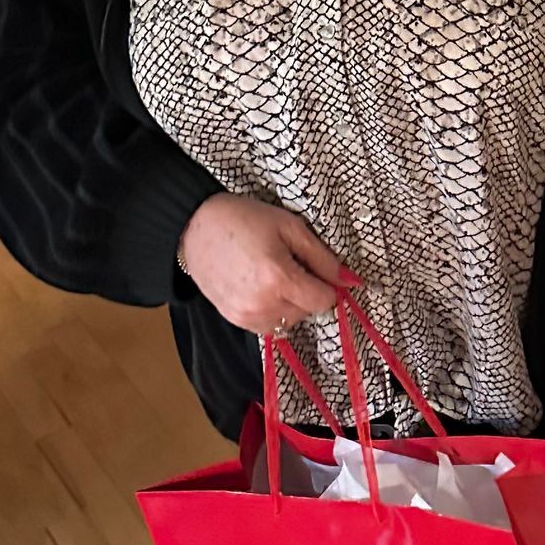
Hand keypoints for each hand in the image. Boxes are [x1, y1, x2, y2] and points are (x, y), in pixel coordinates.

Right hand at [179, 193, 346, 334]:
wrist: (194, 226)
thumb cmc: (242, 219)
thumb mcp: (290, 227)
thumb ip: (323, 258)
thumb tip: (350, 281)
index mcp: (278, 278)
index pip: (324, 301)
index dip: (327, 284)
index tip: (318, 269)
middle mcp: (262, 303)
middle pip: (308, 312)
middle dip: (307, 290)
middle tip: (288, 263)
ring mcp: (245, 316)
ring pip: (290, 322)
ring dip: (290, 303)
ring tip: (272, 274)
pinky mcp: (234, 319)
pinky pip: (269, 325)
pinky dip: (272, 310)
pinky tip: (259, 286)